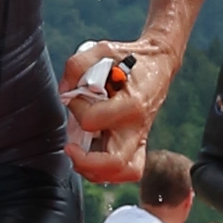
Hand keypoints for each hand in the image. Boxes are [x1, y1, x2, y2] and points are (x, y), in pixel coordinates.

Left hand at [63, 38, 165, 182]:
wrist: (159, 63)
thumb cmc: (131, 58)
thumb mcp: (102, 50)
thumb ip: (77, 66)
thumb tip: (64, 91)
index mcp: (132, 104)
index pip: (92, 120)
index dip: (75, 108)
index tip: (74, 95)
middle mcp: (138, 126)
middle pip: (113, 163)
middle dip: (85, 162)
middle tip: (70, 147)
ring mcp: (140, 137)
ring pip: (122, 173)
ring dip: (96, 171)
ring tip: (79, 156)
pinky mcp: (139, 143)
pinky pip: (127, 170)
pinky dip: (108, 171)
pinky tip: (92, 157)